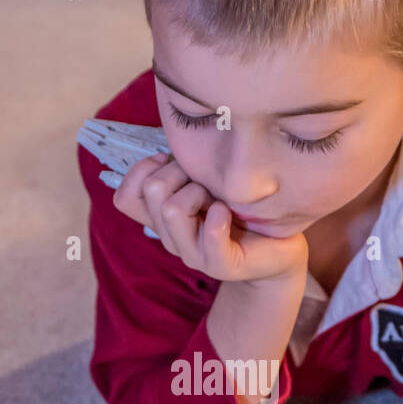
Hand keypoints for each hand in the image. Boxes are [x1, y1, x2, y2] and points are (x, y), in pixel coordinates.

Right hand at [114, 153, 307, 283]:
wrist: (279, 251)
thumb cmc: (243, 210)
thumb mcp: (206, 184)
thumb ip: (183, 170)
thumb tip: (172, 139)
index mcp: (162, 220)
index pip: (123, 198)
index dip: (141, 171)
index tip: (170, 161)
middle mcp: (171, 239)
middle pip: (152, 192)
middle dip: (180, 173)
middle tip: (205, 183)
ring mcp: (193, 255)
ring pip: (172, 209)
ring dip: (198, 192)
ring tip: (218, 200)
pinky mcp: (220, 265)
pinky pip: (210, 232)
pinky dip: (220, 215)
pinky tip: (229, 213)